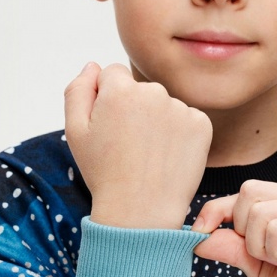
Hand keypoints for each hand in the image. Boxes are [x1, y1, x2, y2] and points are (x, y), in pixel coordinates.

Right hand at [64, 62, 212, 228]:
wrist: (141, 211)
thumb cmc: (104, 173)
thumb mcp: (75, 131)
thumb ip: (78, 90)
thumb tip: (94, 65)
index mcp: (119, 89)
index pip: (113, 74)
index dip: (108, 101)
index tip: (110, 127)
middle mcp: (153, 91)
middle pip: (141, 89)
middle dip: (134, 109)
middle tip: (128, 146)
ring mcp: (180, 108)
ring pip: (164, 105)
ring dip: (158, 122)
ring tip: (148, 155)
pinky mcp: (201, 124)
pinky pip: (187, 119)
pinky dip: (180, 134)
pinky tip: (167, 156)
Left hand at [193, 181, 276, 276]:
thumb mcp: (257, 267)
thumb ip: (230, 247)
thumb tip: (194, 235)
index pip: (242, 192)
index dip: (215, 211)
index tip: (200, 234)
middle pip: (247, 194)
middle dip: (245, 233)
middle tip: (271, 257)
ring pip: (259, 213)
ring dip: (263, 248)